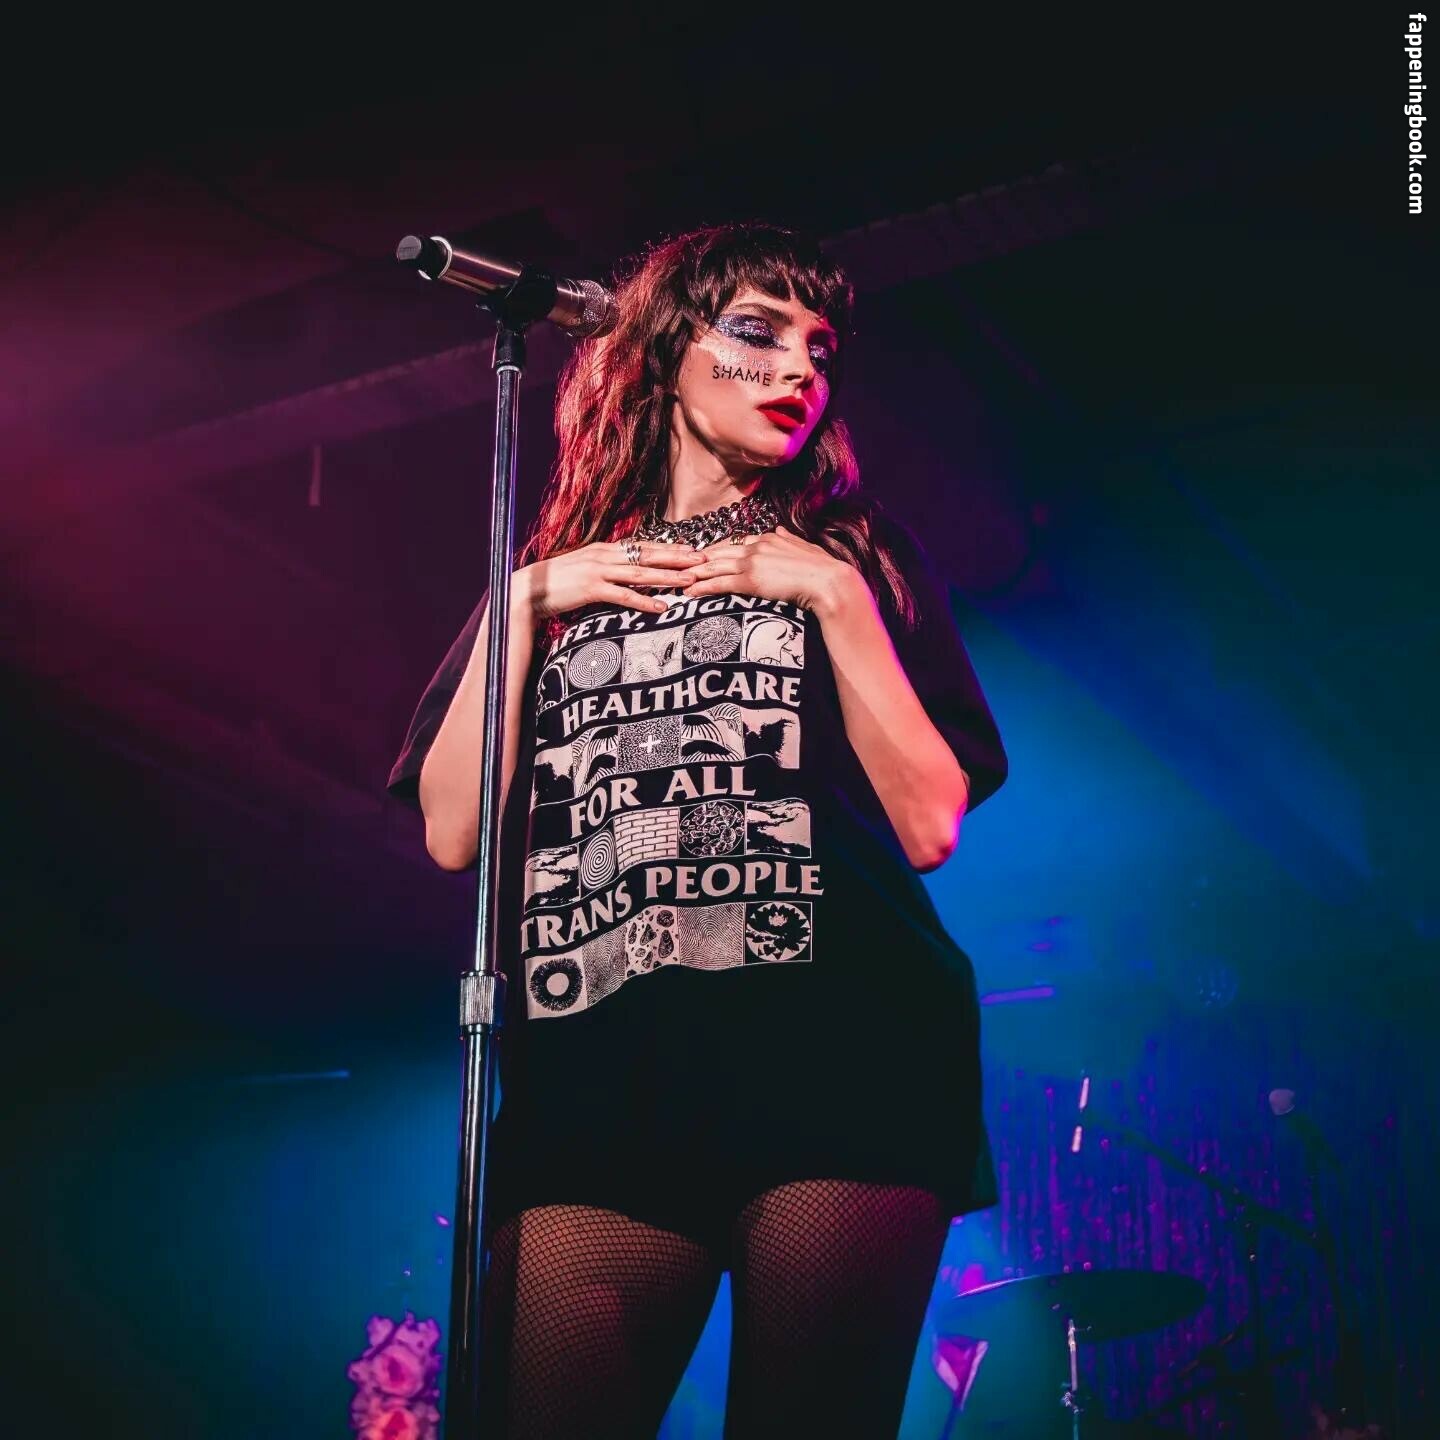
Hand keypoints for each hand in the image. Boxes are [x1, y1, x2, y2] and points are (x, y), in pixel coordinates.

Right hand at [515, 539, 704, 619]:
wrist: (527, 589)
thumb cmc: (555, 583)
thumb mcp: (583, 570)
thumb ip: (605, 569)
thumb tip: (624, 574)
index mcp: (604, 549)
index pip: (643, 545)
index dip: (668, 547)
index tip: (691, 549)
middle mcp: (604, 555)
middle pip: (648, 554)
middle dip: (677, 556)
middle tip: (703, 559)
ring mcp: (598, 571)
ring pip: (641, 573)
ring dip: (668, 576)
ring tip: (691, 580)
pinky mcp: (591, 588)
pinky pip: (623, 595)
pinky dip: (643, 601)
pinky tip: (661, 607)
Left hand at [679, 524, 855, 613]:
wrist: (830, 582)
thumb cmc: (823, 570)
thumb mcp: (805, 548)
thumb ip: (789, 539)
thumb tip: (778, 530)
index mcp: (768, 538)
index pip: (735, 543)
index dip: (717, 550)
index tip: (703, 555)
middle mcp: (757, 546)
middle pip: (719, 552)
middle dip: (698, 559)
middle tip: (679, 565)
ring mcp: (752, 562)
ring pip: (715, 566)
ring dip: (694, 572)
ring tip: (678, 579)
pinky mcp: (751, 580)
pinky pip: (720, 583)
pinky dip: (703, 586)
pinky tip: (690, 592)